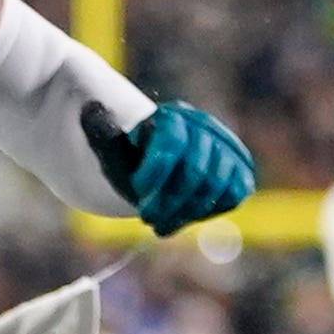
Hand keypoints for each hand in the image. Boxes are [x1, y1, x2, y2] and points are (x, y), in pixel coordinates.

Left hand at [84, 100, 256, 233]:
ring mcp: (227, 150)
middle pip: (195, 170)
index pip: (172, 141)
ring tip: (160, 225)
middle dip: (168, 201)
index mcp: (173, 117)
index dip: (156, 170)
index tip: (138, 191)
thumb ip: (102, 133)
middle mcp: (206, 128)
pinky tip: (184, 218)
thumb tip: (93, 108)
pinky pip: (233, 194)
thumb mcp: (113, 150)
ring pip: (216, 185)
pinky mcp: (241, 173)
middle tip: (146, 218)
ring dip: (186, 212)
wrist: (160, 172)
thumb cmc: (134, 161)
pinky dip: (208, 211)